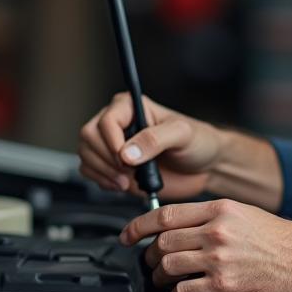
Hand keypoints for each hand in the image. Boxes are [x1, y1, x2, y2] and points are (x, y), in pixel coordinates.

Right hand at [78, 93, 223, 199]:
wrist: (205, 166)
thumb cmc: (198, 141)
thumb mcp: (182, 134)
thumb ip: (155, 139)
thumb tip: (127, 152)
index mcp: (131, 106)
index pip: (106, 120)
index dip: (112, 142)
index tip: (127, 159)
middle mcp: (118, 123)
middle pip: (89, 137)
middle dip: (107, 160)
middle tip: (129, 172)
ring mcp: (113, 145)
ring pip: (86, 155)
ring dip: (103, 172)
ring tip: (127, 181)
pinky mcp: (113, 165)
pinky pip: (91, 172)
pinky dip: (102, 182)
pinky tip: (122, 185)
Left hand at [120, 198, 291, 291]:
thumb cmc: (282, 241)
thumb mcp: (246, 214)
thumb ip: (214, 217)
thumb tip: (184, 225)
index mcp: (221, 210)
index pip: (166, 215)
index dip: (139, 225)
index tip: (129, 234)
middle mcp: (217, 232)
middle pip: (163, 242)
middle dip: (149, 254)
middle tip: (148, 261)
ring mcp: (218, 260)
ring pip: (169, 266)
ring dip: (159, 276)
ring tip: (162, 279)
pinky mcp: (223, 286)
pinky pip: (185, 291)